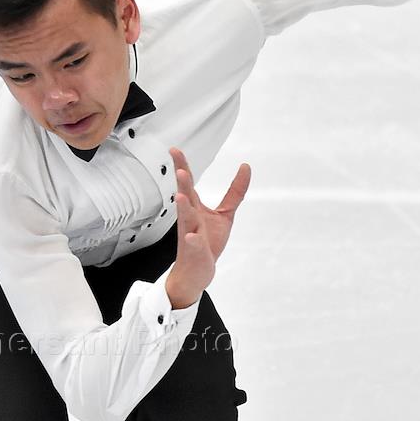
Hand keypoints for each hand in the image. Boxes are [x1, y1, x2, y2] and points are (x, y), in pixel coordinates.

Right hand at [165, 147, 250, 309]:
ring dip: (183, 208)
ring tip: (181, 196)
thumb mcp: (225, 214)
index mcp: (195, 208)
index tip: (174, 150)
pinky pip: (192, 244)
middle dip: (182, 184)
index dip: (182, 166)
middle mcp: (190, 218)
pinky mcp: (195, 250)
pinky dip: (191, 240)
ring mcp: (190, 234)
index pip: (188, 184)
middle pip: (185, 197)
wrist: (198, 270)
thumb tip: (246, 167)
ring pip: (185, 219)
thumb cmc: (207, 241)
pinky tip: (191, 236)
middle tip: (179, 170)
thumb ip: (235, 192)